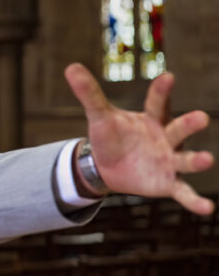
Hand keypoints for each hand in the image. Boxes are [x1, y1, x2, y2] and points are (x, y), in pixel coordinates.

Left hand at [65, 63, 214, 214]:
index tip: (168, 77)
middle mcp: (167, 138)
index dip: (162, 90)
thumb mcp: (99, 116)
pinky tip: (207, 209)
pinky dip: (195, 201)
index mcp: (152, 118)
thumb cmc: (111, 137)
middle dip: (189, 124)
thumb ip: (89, 94)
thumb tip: (70, 66)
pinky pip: (183, 192)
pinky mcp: (168, 182)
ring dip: (197, 160)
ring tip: (207, 159)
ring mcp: (170, 160)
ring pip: (185, 159)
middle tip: (201, 117)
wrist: (108, 167)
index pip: (157, 102)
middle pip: (179, 128)